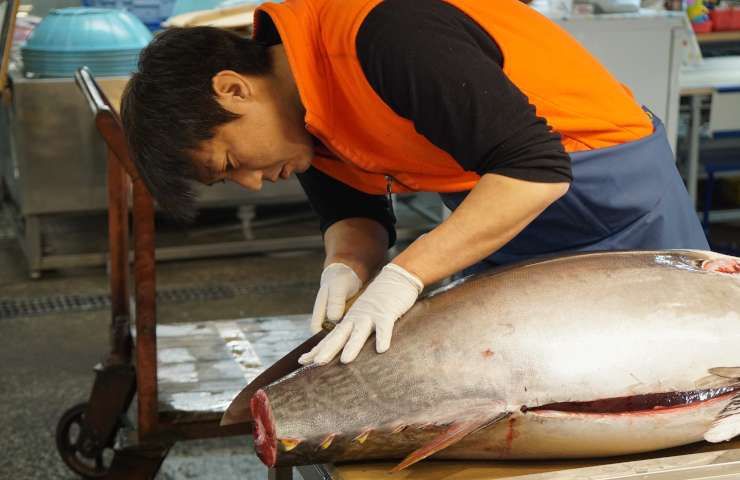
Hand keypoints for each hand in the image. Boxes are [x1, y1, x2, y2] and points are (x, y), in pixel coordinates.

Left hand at [299, 263, 423, 364]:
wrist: (395, 278)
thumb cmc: (380, 302)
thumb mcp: (363, 316)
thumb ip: (355, 332)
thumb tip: (345, 353)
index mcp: (349, 321)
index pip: (330, 337)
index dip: (317, 349)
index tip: (302, 361)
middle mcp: (356, 318)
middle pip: (339, 336)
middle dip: (328, 349)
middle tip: (316, 363)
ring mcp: (371, 315)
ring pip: (360, 332)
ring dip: (352, 346)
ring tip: (345, 360)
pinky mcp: (387, 313)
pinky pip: (384, 327)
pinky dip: (383, 337)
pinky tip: (381, 349)